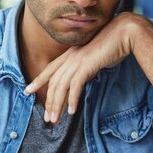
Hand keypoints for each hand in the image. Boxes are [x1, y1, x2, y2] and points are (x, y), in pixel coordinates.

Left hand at [24, 12, 143, 122]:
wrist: (124, 33)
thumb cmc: (113, 45)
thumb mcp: (94, 58)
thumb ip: (85, 68)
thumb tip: (81, 80)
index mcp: (70, 54)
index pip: (50, 69)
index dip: (38, 80)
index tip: (28, 90)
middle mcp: (70, 57)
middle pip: (53, 82)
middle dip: (49, 101)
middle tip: (48, 118)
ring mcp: (77, 60)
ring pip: (61, 86)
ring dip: (57, 105)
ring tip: (55, 120)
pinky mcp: (86, 65)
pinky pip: (75, 86)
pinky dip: (72, 100)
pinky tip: (72, 112)